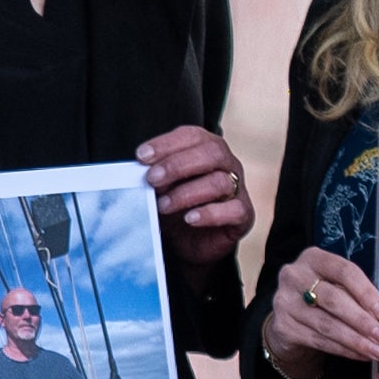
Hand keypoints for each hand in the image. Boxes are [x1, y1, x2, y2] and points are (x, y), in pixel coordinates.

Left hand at [135, 121, 251, 241]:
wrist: (192, 242)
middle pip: (211, 153)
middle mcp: (226, 164)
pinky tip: (189, 219)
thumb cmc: (176, 206)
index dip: (167, 144)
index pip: (192, 136)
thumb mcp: (161, 188)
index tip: (141, 156)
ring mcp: (237, 189)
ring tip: (163, 205)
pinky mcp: (243, 215)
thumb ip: (154, 177)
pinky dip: (209, 213)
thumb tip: (135, 172)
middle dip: (177, 165)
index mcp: (207, 149)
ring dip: (186, 193)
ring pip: (220, 182)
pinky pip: (233, 210)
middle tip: (152, 179)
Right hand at [259, 244, 378, 378]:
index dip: (367, 293)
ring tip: (378, 352)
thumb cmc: (324, 298)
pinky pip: (318, 341)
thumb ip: (357, 294)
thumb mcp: (338, 286)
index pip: (345, 271)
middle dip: (363, 321)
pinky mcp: (283, 326)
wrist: (291, 318)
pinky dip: (343, 350)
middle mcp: (295, 276)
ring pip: (327, 324)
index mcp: (314, 258)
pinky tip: (360, 355)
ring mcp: (285, 301)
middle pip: (334, 299)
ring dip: (356, 341)